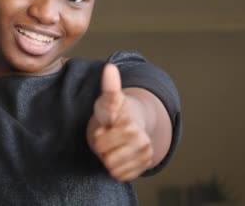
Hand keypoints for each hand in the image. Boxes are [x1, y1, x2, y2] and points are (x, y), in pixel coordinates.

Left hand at [87, 64, 153, 180]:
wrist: (130, 125)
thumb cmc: (114, 113)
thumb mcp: (107, 100)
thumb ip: (109, 87)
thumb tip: (110, 68)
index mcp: (129, 124)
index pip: (102, 141)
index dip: (99, 135)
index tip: (107, 124)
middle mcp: (141, 140)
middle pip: (106, 156)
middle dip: (102, 146)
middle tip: (108, 136)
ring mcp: (145, 154)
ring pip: (113, 167)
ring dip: (108, 158)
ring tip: (113, 145)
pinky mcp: (144, 167)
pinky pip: (120, 176)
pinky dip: (116, 168)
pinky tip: (119, 155)